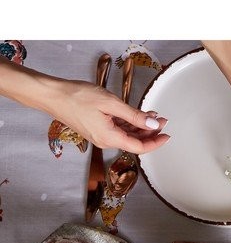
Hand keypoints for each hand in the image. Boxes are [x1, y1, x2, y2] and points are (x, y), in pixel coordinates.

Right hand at [51, 79, 169, 152]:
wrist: (52, 95)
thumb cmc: (76, 97)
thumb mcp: (111, 103)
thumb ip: (134, 116)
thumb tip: (152, 124)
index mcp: (110, 138)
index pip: (140, 147)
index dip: (156, 142)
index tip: (167, 135)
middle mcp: (106, 141)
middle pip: (135, 142)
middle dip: (150, 132)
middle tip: (162, 120)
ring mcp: (100, 136)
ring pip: (127, 135)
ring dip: (140, 127)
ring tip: (152, 115)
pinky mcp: (96, 130)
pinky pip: (117, 130)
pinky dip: (129, 124)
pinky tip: (136, 115)